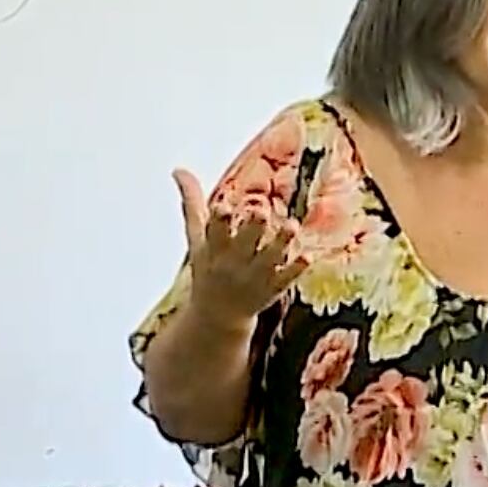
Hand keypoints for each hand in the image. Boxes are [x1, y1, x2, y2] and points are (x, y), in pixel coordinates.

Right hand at [175, 167, 305, 321]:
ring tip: (292, 226)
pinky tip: (307, 255)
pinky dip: (296, 269)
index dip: (219, 221)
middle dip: (252, 229)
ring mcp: (254, 277)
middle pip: (244, 244)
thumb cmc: (207, 269)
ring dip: (280, 243)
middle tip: (261, 211)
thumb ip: (192, 203)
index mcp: (213, 249)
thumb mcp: (195, 239)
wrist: (217, 316)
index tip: (223, 206)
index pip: (214, 232)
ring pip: (269, 259)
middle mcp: (233, 263)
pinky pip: (285, 279)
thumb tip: (179, 170)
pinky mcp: (271, 289)